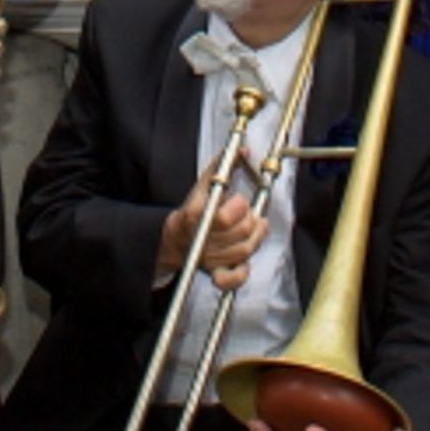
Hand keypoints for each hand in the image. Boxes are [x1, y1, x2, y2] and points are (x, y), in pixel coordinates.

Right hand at [157, 164, 265, 289]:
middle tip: (249, 212)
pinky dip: (241, 272)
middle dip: (250, 219)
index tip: (239, 199)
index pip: (224, 217)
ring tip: (257, 226)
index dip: (238, 207)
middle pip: (241, 233)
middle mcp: (202, 239)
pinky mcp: (214, 272)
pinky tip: (246, 258)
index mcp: (195, 216)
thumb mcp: (201, 186)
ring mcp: (209, 258)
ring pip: (243, 251)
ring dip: (255, 237)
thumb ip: (221, 167)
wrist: (172, 242)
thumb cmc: (190, 212)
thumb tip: (244, 152)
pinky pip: (231, 279)